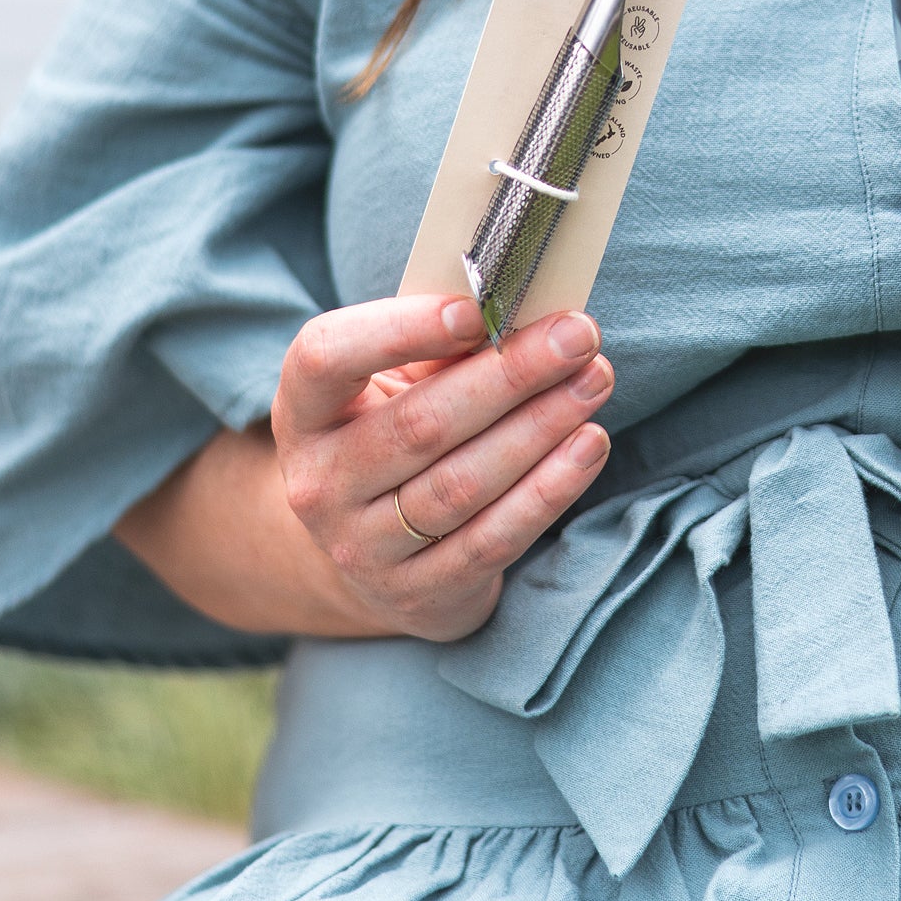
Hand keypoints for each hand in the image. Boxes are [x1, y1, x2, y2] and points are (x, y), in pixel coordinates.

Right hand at [271, 295, 614, 640]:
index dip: (399, 331)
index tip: (475, 310)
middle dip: (511, 374)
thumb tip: (529, 308)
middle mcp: (320, 483)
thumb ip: (443, 345)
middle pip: (419, 424)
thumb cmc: (396, 433)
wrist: (374, 553)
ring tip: (595, 381)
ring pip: (461, 483)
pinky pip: (492, 538)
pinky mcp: (419, 592)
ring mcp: (364, 547)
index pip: (325, 359)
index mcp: (304, 410)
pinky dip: (548, 490)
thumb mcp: (395, 383)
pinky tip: (589, 446)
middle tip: (580, 335)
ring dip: (540, 428)